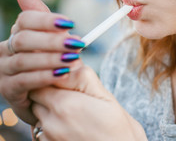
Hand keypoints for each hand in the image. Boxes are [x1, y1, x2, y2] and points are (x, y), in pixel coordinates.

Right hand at [0, 0, 82, 124]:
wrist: (47, 96)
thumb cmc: (50, 62)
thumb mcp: (50, 39)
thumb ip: (41, 17)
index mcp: (17, 34)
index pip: (25, 20)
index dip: (47, 20)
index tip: (70, 24)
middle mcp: (5, 50)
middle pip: (24, 39)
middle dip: (53, 41)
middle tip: (78, 44)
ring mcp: (4, 70)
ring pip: (25, 60)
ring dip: (52, 59)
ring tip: (74, 59)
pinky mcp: (8, 90)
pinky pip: (25, 80)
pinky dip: (45, 76)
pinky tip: (63, 74)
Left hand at [30, 66, 147, 140]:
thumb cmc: (119, 130)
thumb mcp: (106, 98)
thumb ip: (84, 78)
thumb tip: (70, 60)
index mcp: (66, 104)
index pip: (42, 80)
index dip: (54, 76)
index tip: (67, 78)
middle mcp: (52, 122)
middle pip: (37, 96)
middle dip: (51, 91)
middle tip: (73, 94)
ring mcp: (49, 137)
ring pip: (38, 113)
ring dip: (50, 109)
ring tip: (75, 112)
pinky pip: (42, 130)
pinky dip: (52, 125)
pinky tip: (73, 126)